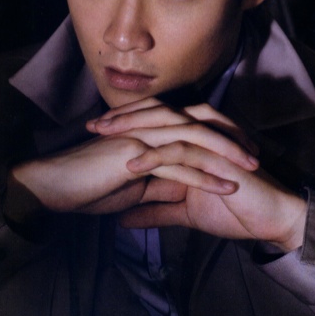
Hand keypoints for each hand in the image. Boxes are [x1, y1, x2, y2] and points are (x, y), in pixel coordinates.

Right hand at [9, 119, 244, 216]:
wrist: (54, 188)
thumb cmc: (88, 187)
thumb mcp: (134, 187)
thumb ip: (159, 184)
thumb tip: (183, 190)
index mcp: (148, 130)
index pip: (193, 127)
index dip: (221, 137)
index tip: (244, 153)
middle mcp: (148, 127)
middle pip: (201, 126)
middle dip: (233, 140)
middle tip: (259, 154)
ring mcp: (142, 138)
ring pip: (195, 141)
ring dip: (227, 156)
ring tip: (252, 169)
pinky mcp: (137, 157)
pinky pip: (179, 165)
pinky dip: (206, 176)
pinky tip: (226, 188)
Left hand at [92, 99, 305, 250]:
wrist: (269, 220)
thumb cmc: (235, 212)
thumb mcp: (184, 213)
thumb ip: (154, 212)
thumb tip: (122, 219)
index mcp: (193, 141)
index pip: (153, 123)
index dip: (123, 126)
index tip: (93, 136)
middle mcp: (201, 134)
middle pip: (156, 115)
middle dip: (121, 120)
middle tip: (90, 128)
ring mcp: (210, 142)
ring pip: (166, 126)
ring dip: (133, 131)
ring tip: (104, 138)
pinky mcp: (218, 156)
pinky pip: (182, 151)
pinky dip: (156, 157)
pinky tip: (133, 165)